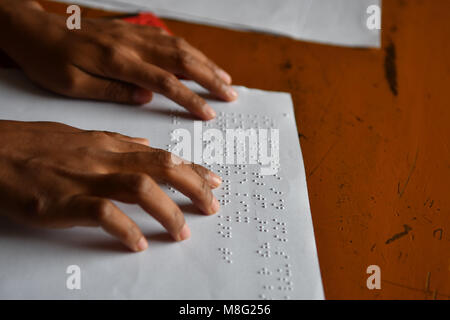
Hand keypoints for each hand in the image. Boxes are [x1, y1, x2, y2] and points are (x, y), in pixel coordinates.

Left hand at [0, 0, 236, 119]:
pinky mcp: (130, 32)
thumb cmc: (48, 61)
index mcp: (117, 61)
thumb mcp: (72, 85)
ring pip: (178, 46)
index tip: (209, 113)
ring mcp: (132, 35)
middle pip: (181, 60)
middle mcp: (131, 44)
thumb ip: (112, 91)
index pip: (164, 82)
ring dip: (205, 62)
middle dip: (210, 78)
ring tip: (225, 78)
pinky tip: (198, 59)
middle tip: (231, 94)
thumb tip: (146, 98)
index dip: (190, 98)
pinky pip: (167, 38)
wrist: (34, 29)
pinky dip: (189, 50)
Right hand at [0, 120, 221, 250]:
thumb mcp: (80, 137)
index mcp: (108, 145)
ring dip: (167, 212)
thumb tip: (145, 145)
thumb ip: (116, 141)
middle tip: (211, 206)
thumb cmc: (33, 145)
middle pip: (161, 168)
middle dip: (193, 187)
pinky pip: (104, 214)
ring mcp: (84, 179)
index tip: (213, 181)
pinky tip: (138, 243)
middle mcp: (103, 158)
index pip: (161, 155)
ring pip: (140, 189)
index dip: (191, 169)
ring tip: (182, 232)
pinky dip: (126, 230)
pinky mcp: (63, 202)